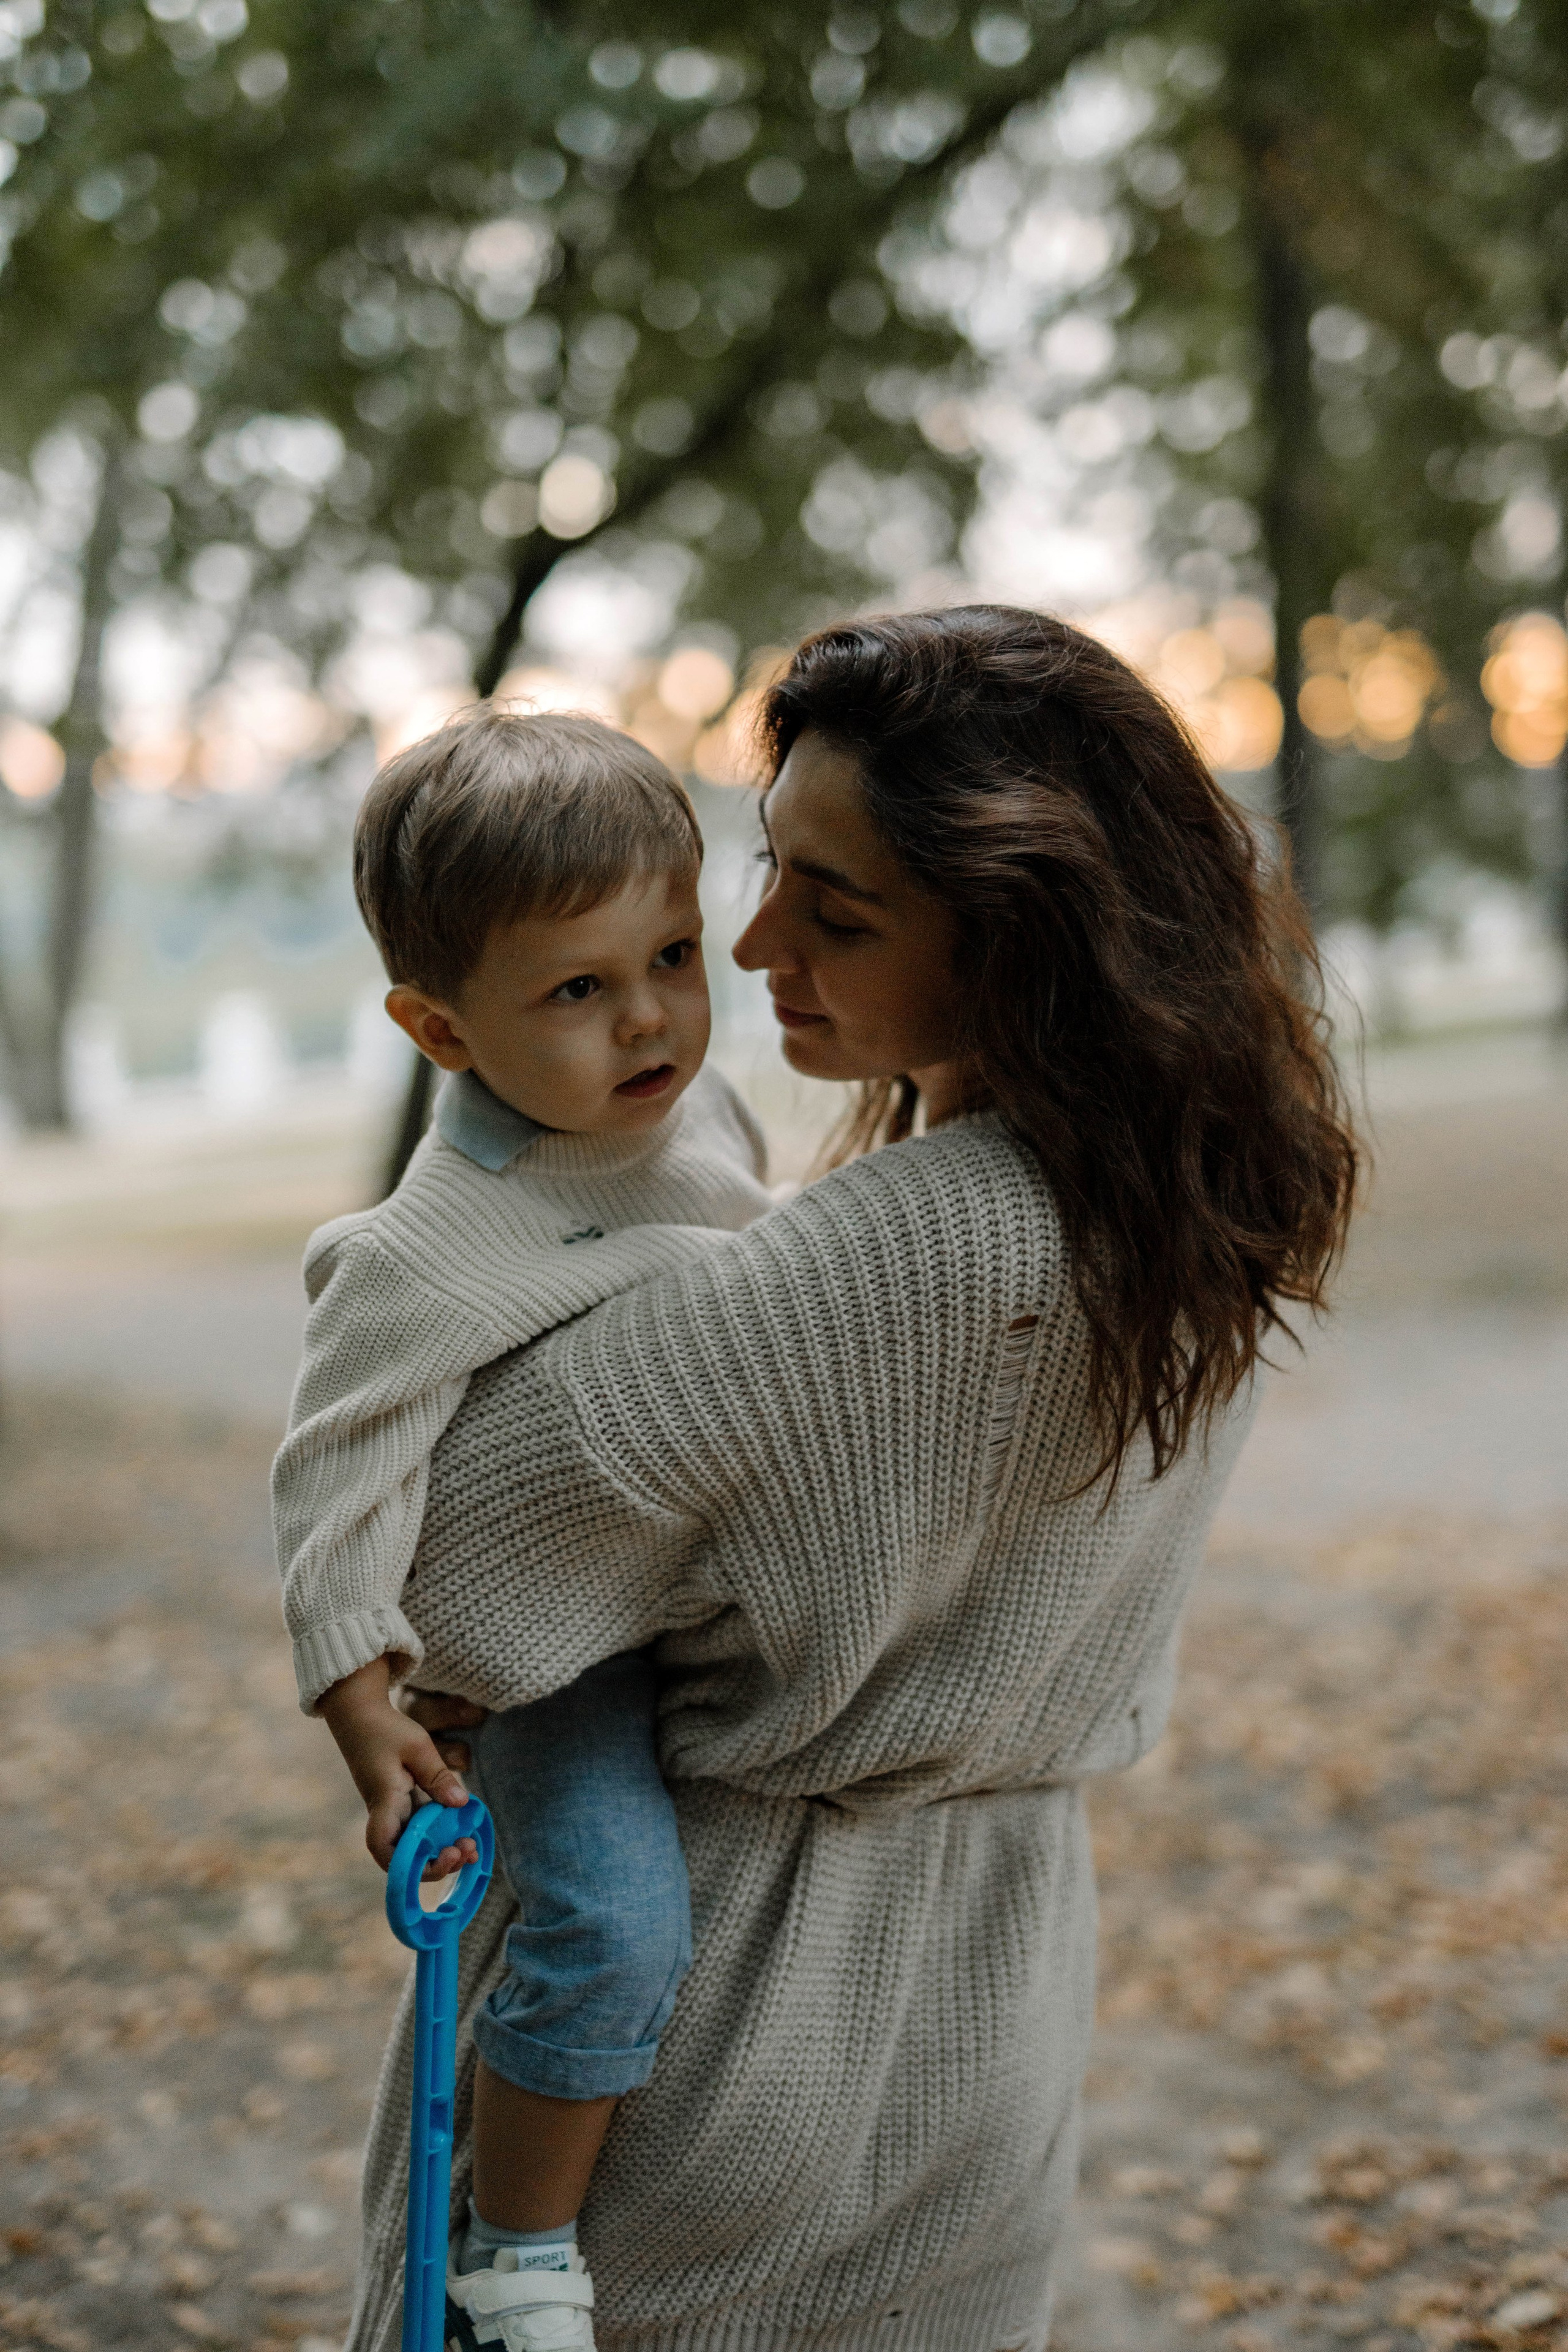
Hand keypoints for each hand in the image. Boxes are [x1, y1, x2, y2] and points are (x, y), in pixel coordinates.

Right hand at [318, 1658, 478, 1875]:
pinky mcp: (400, 1805)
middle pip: (404, 1856)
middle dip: (436, 1863)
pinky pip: (419, 1828)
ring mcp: (392, 1811)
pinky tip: (463, 1830)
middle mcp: (385, 1813)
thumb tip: (462, 1804)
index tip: (443, 1856)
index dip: (408, 1865)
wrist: (359, 1715)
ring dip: (441, 1850)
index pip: (384, 1846)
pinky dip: (439, 1833)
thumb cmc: (385, 1728)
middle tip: (469, 1850)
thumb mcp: (417, 1746)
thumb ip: (437, 1776)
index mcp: (384, 1801)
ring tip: (472, 1846)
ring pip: (414, 1845)